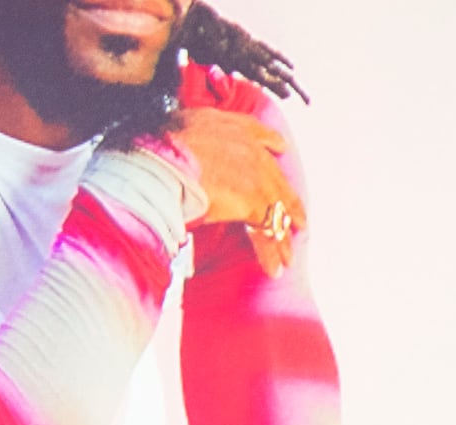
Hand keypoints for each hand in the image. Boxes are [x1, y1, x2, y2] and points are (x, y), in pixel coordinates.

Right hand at [163, 107, 301, 273]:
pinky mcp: (252, 198)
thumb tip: (176, 155)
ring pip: (275, 207)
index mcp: (230, 126)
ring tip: (287, 258)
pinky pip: (266, 230)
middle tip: (298, 221)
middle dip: (287, 203)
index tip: (280, 150)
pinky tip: (275, 267)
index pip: (258, 134)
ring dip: (281, 237)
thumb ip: (188, 139)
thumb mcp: (176, 132)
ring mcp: (254, 172)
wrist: (161, 159)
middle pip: (274, 179)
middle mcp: (248, 146)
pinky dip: (271, 251)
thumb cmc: (157, 150)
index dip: (270, 144)